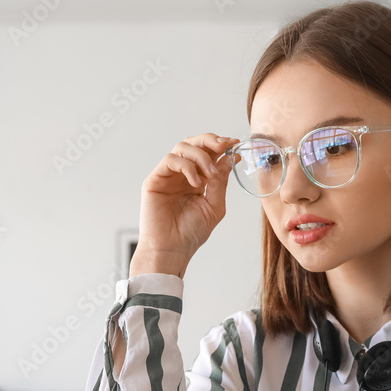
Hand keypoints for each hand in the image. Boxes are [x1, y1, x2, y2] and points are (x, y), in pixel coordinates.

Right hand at [131, 133, 239, 277]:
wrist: (172, 250)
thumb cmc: (190, 234)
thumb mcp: (214, 206)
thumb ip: (220, 181)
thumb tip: (230, 158)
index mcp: (197, 180)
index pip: (208, 153)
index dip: (221, 145)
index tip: (235, 144)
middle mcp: (181, 175)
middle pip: (194, 143)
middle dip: (211, 140)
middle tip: (224, 146)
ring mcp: (167, 176)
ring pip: (182, 147)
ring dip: (201, 156)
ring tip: (210, 175)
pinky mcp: (155, 180)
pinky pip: (170, 160)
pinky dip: (187, 167)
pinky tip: (196, 183)